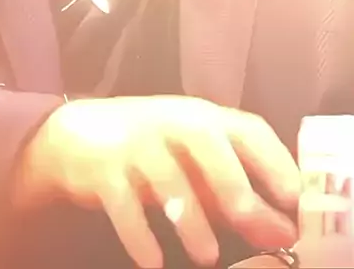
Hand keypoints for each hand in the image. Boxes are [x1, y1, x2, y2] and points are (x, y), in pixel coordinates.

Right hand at [20, 96, 299, 267]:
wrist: (77, 135)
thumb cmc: (154, 151)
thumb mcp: (195, 165)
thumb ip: (235, 195)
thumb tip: (281, 231)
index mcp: (202, 116)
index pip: (246, 128)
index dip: (273, 160)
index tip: (294, 199)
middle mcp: (170, 121)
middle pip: (204, 141)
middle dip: (230, 182)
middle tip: (248, 221)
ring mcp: (134, 142)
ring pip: (165, 176)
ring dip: (189, 218)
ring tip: (207, 258)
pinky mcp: (102, 168)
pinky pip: (122, 203)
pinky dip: (139, 235)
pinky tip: (152, 261)